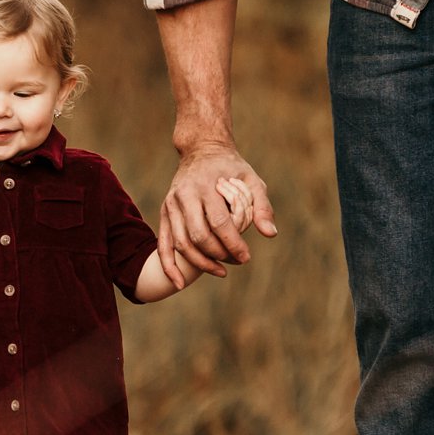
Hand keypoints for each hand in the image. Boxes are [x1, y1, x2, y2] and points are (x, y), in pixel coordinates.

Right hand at [160, 144, 277, 287]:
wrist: (201, 150)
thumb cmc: (231, 168)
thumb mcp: (252, 180)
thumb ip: (261, 206)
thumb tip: (270, 234)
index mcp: (206, 186)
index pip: (219, 222)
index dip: (233, 244)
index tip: (246, 257)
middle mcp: (184, 195)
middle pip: (199, 236)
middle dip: (219, 255)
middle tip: (237, 261)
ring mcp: (171, 205)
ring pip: (182, 243)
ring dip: (201, 263)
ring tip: (221, 271)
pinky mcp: (164, 213)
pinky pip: (163, 244)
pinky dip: (169, 266)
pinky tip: (178, 284)